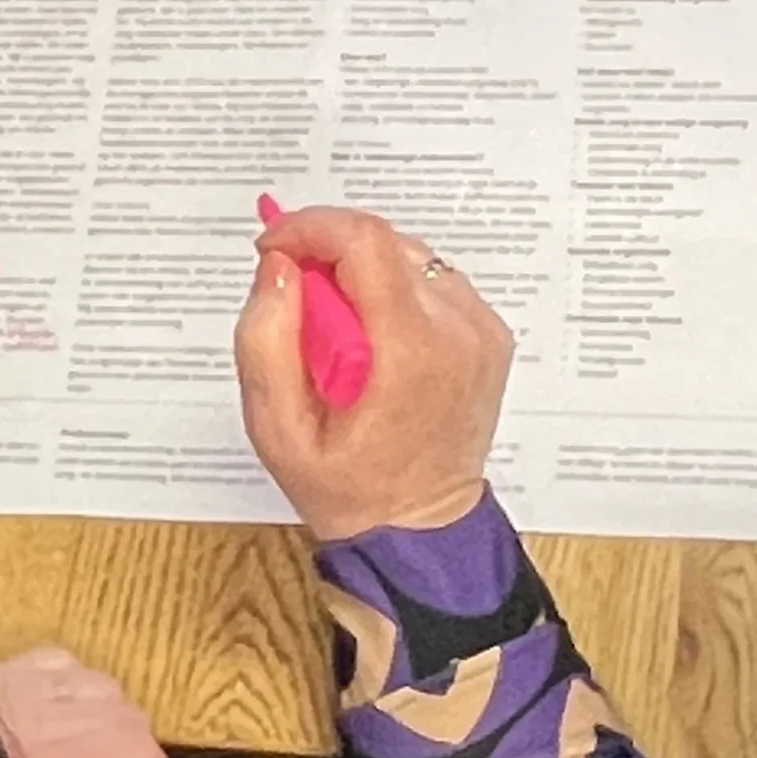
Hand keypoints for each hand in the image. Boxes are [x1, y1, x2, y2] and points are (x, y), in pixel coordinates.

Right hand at [234, 206, 514, 543]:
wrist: (418, 530)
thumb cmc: (345, 488)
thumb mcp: (276, 428)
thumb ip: (265, 340)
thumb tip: (278, 267)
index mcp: (410, 351)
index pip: (364, 240)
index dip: (309, 227)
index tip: (273, 248)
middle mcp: (458, 330)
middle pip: (385, 243)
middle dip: (328, 253)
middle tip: (295, 300)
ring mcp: (481, 331)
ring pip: (409, 256)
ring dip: (362, 272)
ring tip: (336, 328)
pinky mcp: (490, 335)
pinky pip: (434, 281)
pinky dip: (395, 290)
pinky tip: (375, 336)